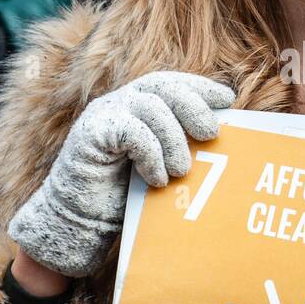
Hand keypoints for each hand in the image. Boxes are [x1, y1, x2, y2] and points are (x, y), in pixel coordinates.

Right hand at [8, 71, 234, 277]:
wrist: (78, 220)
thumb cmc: (123, 196)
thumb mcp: (160, 166)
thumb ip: (181, 149)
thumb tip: (221, 143)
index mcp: (138, 105)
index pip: (172, 83)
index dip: (200, 87)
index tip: (227, 100)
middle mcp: (120, 102)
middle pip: (163, 86)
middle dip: (193, 107)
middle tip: (211, 134)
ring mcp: (104, 114)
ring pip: (151, 108)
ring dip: (174, 140)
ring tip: (181, 171)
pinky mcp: (91, 133)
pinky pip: (132, 132)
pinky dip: (151, 155)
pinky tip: (157, 179)